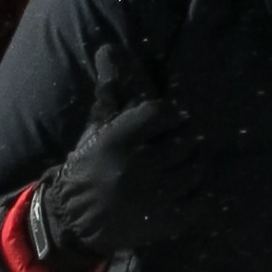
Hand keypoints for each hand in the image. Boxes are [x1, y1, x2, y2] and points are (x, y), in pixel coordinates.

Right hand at [25, 95, 193, 271]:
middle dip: (185, 138)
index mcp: (117, 142)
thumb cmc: (88, 170)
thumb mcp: (95, 132)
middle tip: (182, 140)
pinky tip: (188, 187)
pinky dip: (198, 191)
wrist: (73, 221)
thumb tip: (109, 49)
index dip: (171, 112)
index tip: (172, 116)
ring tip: (185, 163)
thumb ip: (109, 96)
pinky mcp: (164, 221)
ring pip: (194, 169)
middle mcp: (137, 167)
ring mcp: (153, 197)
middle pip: (184, 140)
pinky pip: (198, 199)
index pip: (160, 112)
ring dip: (193, 163)